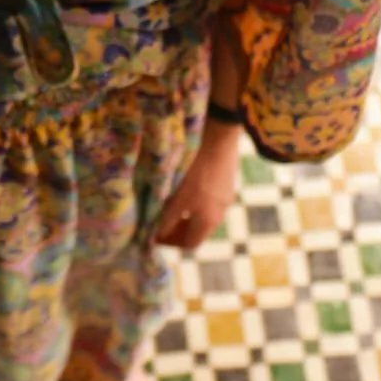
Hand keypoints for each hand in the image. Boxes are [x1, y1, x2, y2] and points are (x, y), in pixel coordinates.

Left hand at [150, 121, 240, 251]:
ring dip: (186, 216)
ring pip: (203, 216)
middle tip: (159, 222)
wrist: (218, 137)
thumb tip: (155, 235)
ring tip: (169, 205)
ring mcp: (225, 197)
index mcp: (208, 220)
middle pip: (198, 231)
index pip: (190, 244)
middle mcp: (220, 213)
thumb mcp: (175, 196)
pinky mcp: (227, 182)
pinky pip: (210, 201)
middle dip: (177, 230)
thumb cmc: (193, 168)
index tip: (154, 235)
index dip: (170, 243)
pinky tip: (184, 188)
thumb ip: (166, 218)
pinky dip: (196, 203)